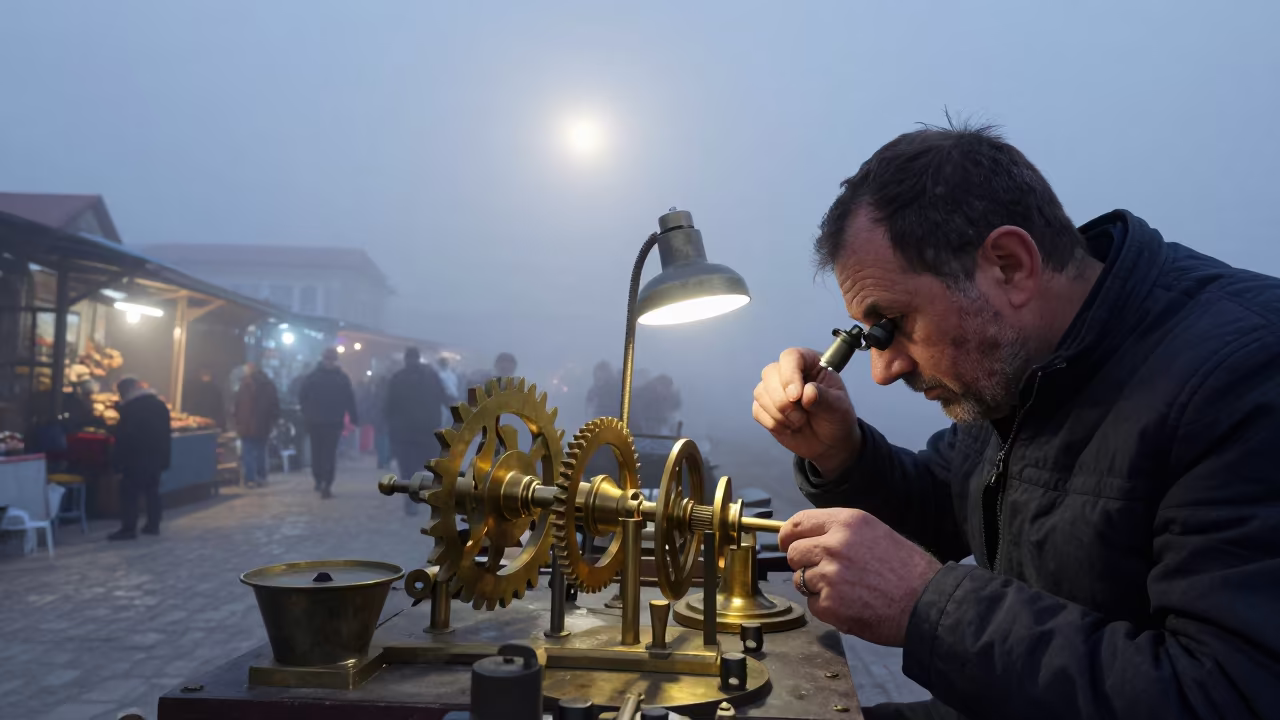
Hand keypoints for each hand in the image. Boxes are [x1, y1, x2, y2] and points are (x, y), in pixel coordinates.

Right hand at [753, 347, 860, 475]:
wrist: (829, 442)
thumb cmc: (836, 418)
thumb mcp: (838, 407)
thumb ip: (824, 398)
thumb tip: (807, 392)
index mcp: (809, 363)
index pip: (791, 357)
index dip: (790, 374)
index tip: (796, 396)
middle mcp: (789, 372)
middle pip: (769, 373)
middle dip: (782, 400)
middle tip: (801, 417)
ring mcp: (775, 390)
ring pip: (761, 392)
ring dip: (779, 413)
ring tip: (799, 422)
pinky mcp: (765, 407)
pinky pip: (757, 410)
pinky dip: (773, 423)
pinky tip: (789, 428)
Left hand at [779, 508, 940, 646]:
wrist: (927, 603)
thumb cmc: (907, 570)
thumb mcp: (875, 533)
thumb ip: (841, 532)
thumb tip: (810, 538)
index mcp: (847, 522)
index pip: (798, 523)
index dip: (788, 536)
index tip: (786, 543)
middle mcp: (834, 545)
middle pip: (794, 553)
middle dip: (804, 564)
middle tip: (825, 573)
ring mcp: (829, 575)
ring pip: (801, 580)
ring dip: (816, 587)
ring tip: (846, 590)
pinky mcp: (830, 604)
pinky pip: (813, 604)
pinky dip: (827, 608)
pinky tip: (851, 605)